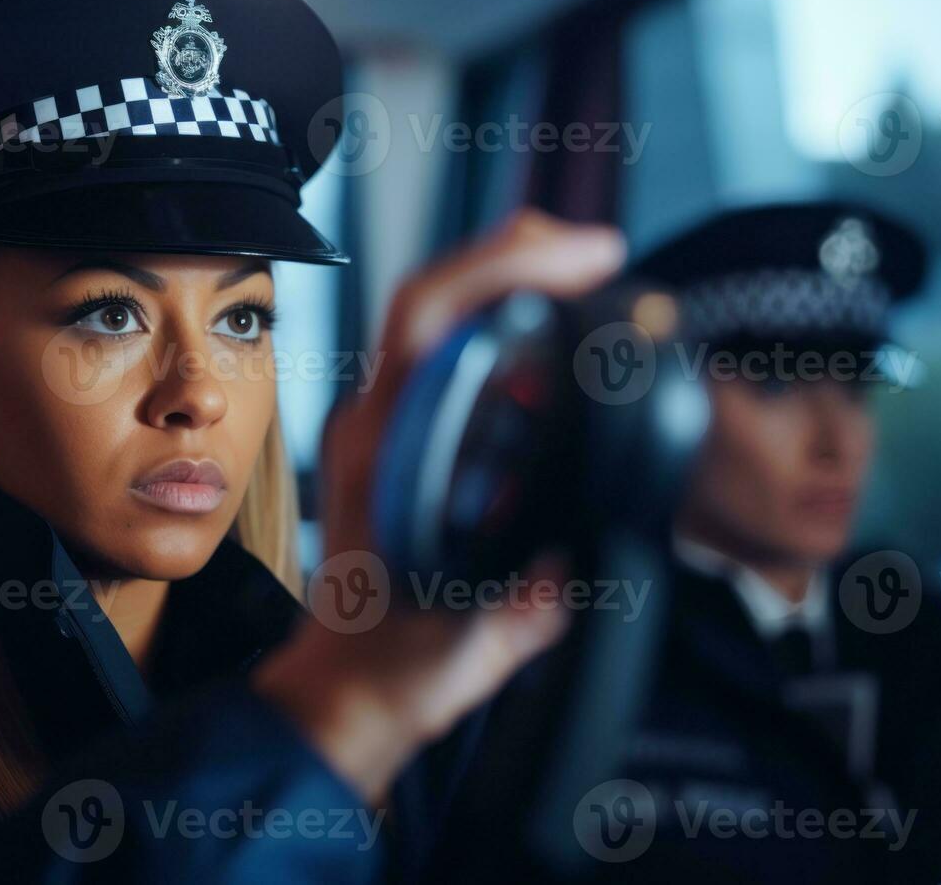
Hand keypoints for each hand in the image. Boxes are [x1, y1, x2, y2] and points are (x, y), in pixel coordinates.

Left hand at [255, 209, 625, 801]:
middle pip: (433, 298)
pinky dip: (501, 325)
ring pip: (440, 319)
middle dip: (515, 254)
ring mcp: (384, 427)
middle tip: (596, 249)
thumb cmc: (387, 665)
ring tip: (581, 272)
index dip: (503, 269)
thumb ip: (528, 609)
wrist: (344, 690)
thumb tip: (573, 558)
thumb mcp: (469, 642)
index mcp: (380, 451)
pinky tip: (548, 332)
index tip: (586, 258)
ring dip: (507, 283)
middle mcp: (375, 423)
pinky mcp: (401, 441)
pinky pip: (449, 356)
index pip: (426, 321)